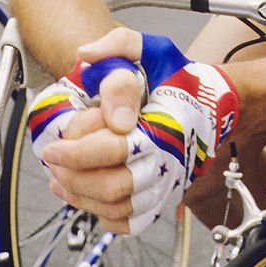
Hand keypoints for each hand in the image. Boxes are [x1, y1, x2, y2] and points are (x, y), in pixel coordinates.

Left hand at [30, 29, 238, 233]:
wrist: (213, 105)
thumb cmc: (178, 77)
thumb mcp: (150, 49)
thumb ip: (117, 45)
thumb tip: (86, 56)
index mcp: (162, 124)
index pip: (113, 149)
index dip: (77, 153)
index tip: (52, 148)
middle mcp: (167, 159)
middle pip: (113, 186)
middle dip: (74, 178)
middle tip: (54, 163)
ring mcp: (166, 182)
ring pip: (119, 207)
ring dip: (82, 198)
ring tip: (61, 180)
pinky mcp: (164, 196)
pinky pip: (132, 221)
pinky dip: (105, 216)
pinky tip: (85, 197)